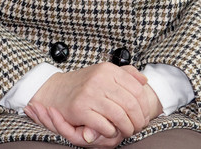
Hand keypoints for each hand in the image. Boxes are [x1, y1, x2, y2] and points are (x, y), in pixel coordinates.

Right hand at [24, 62, 162, 146]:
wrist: (55, 90)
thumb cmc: (84, 84)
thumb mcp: (104, 73)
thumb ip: (125, 74)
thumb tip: (145, 81)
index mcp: (108, 69)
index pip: (136, 89)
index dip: (144, 106)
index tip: (145, 115)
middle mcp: (99, 79)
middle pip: (131, 104)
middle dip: (139, 120)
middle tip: (139, 127)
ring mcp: (90, 93)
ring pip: (120, 116)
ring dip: (128, 128)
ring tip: (128, 131)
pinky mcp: (81, 109)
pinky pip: (105, 125)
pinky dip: (112, 132)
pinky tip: (111, 131)